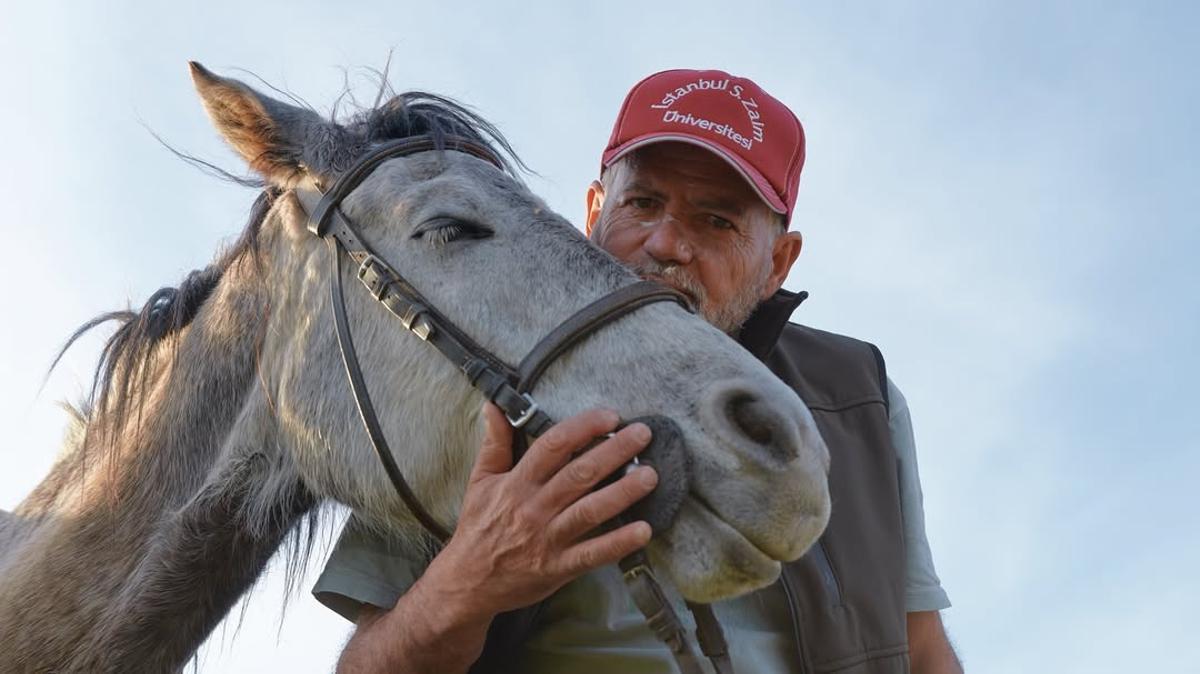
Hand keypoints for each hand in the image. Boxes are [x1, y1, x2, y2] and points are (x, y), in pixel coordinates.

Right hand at [420, 403, 657, 620]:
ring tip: (650, 475)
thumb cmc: (478, 528)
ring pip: (590, 511)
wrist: (467, 583)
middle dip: (613, 452)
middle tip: (642, 434)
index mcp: (516, 483)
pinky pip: (592, 554)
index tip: (610, 416)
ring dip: (622, 492)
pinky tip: (644, 530)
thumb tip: (495, 406)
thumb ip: (494, 443)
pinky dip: (618, 543)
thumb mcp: (480, 481)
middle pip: (578, 474)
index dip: (583, 428)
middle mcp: (534, 508)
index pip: (552, 446)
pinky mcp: (558, 568)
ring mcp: (547, 539)